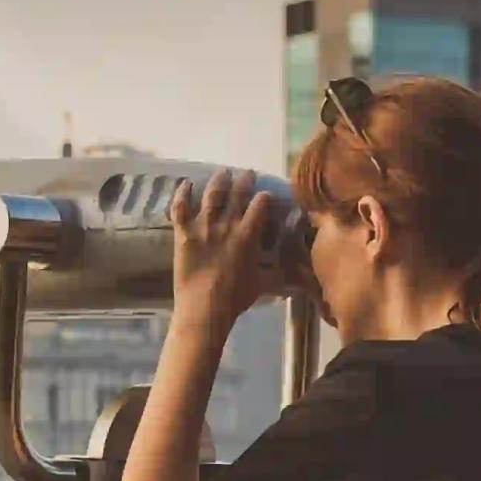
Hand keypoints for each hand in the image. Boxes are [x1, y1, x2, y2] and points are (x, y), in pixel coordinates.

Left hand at [170, 167, 288, 323]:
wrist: (204, 308)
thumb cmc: (235, 298)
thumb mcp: (262, 284)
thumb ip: (278, 274)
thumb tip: (300, 275)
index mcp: (248, 234)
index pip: (260, 205)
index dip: (264, 197)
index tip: (266, 194)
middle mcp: (227, 224)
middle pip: (237, 194)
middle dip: (244, 181)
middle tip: (247, 172)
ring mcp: (203, 226)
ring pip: (212, 195)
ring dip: (218, 181)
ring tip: (223, 172)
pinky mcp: (183, 234)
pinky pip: (180, 208)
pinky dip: (182, 194)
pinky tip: (185, 183)